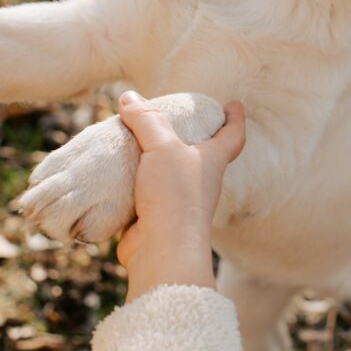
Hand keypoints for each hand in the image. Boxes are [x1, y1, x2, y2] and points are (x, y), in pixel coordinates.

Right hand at [115, 91, 245, 301]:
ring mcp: (178, 200)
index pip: (233, 135)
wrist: (161, 252)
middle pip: (202, 153)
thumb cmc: (174, 195)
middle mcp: (200, 179)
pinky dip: (132, 180)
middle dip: (192, 137)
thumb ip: (146, 120)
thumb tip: (128, 97)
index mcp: (213, 160)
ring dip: (156, 158)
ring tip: (134, 140)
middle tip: (175, 119)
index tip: (234, 104)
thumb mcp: (162, 147)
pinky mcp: (154, 215)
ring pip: (169, 172)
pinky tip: (115, 170)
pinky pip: (144, 191)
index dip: (235, 119)